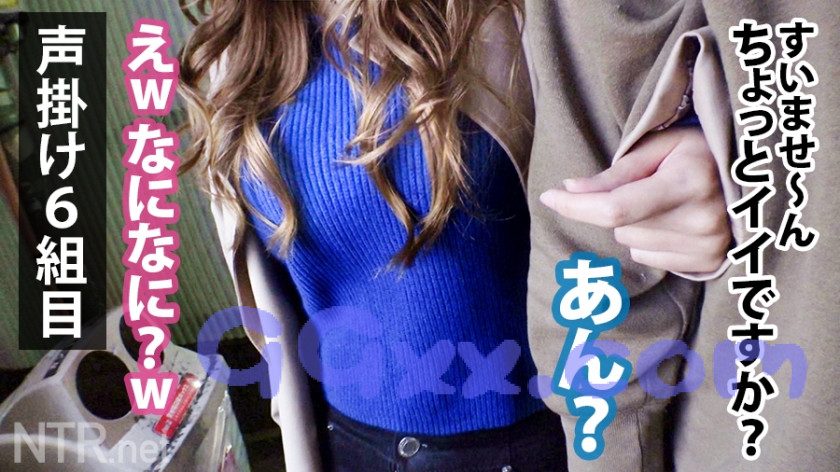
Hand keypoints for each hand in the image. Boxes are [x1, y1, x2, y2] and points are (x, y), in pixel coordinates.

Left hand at [539, 126, 730, 273]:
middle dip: (619, 207)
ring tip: (669, 202)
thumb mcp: (659, 147)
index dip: (576, 206)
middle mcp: (701, 219)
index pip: (616, 207)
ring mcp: (708, 245)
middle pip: (620, 227)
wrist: (753, 173)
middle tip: (651, 184)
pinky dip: (652, 241)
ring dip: (636, 225)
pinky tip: (677, 221)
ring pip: (631, 244)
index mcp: (689, 182)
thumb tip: (570, 190)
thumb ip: (615, 173)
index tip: (549, 197)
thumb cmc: (698, 152)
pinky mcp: (709, 262)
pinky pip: (649, 258)